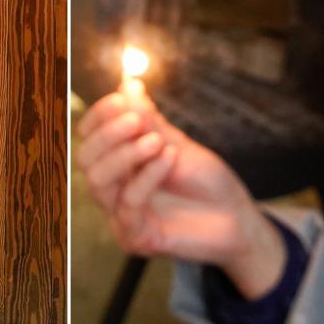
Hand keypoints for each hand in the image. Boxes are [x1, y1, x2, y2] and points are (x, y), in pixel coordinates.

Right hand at [76, 80, 287, 298]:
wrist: (238, 218)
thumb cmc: (207, 182)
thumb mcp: (177, 144)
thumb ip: (149, 121)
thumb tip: (128, 85)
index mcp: (119, 163)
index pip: (88, 137)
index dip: (99, 116)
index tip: (120, 99)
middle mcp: (113, 189)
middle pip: (85, 158)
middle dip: (108, 134)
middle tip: (136, 120)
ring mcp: (121, 215)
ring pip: (98, 181)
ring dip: (126, 154)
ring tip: (156, 141)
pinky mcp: (136, 238)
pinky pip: (128, 203)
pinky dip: (147, 175)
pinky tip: (168, 158)